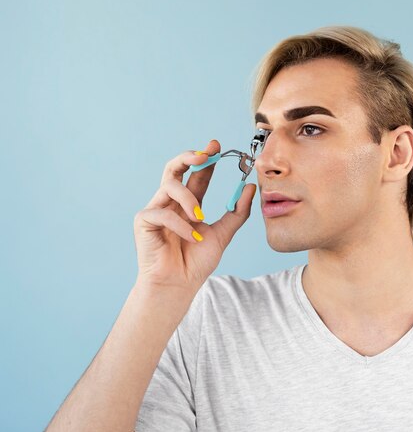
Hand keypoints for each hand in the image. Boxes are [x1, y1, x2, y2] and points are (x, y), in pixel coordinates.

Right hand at [133, 139, 255, 296]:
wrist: (179, 285)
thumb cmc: (196, 262)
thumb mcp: (223, 233)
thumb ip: (236, 212)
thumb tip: (250, 187)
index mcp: (188, 204)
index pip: (196, 174)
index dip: (205, 158)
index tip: (216, 146)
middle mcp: (171, 203)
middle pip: (174, 168)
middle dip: (189, 156)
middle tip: (205, 154)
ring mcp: (156, 210)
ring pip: (170, 185)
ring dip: (189, 198)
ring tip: (200, 218)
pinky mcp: (144, 221)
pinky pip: (162, 213)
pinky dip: (180, 224)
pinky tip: (191, 237)